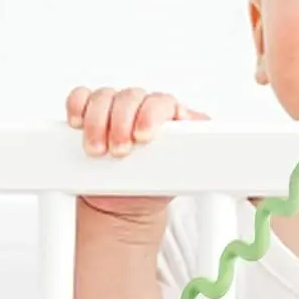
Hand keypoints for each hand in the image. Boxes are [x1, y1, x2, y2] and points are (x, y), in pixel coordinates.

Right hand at [66, 86, 206, 223]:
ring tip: (97, 150)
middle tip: (118, 151)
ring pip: (104, 96)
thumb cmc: (155, 185)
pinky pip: (81, 97)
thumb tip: (220, 149)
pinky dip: (77, 106)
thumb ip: (196, 155)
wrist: (127, 201)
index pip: (161, 101)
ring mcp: (114, 109)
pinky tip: (78, 122)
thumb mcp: (181, 173)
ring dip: (97, 122)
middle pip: (130, 97)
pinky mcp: (90, 115)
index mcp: (167, 116)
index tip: (143, 137)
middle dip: (121, 124)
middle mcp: (141, 107)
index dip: (151, 116)